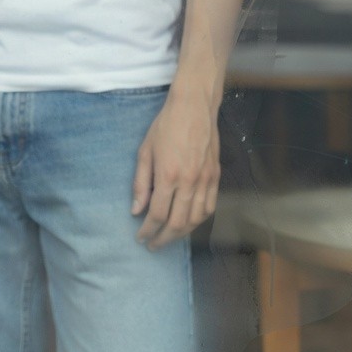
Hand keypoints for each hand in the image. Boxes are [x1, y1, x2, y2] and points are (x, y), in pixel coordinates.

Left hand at [131, 88, 219, 248]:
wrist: (194, 106)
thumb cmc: (166, 125)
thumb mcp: (145, 150)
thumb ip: (141, 183)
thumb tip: (136, 210)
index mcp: (169, 176)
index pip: (157, 214)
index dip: (147, 230)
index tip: (140, 237)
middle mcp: (189, 182)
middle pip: (177, 223)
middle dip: (163, 238)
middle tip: (153, 245)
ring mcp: (205, 181)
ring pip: (196, 220)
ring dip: (181, 233)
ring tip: (169, 236)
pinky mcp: (216, 176)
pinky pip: (210, 207)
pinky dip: (199, 220)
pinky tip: (189, 222)